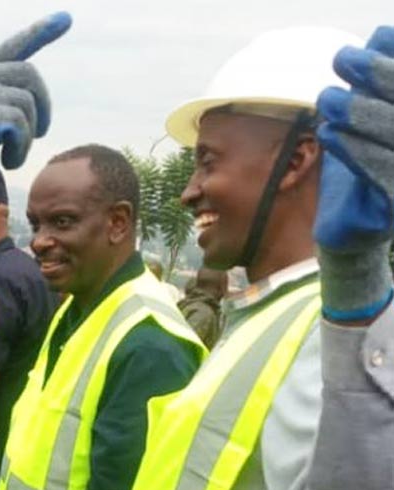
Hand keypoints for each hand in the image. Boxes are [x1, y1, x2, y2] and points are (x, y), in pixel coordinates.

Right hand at [0, 13, 70, 223]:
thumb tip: (30, 96)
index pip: (12, 47)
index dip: (41, 32)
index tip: (66, 18)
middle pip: (30, 75)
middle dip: (43, 106)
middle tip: (40, 132)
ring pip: (27, 105)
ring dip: (28, 136)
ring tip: (11, 155)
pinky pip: (20, 126)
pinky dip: (21, 149)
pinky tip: (8, 162)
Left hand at [315, 26, 393, 319]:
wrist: (348, 233)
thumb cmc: (361, 166)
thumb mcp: (370, 121)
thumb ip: (381, 85)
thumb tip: (383, 34)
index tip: (379, 36)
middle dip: (381, 78)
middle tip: (344, 58)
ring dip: (361, 113)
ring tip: (327, 98)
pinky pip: (380, 174)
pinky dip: (354, 150)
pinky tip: (328, 134)